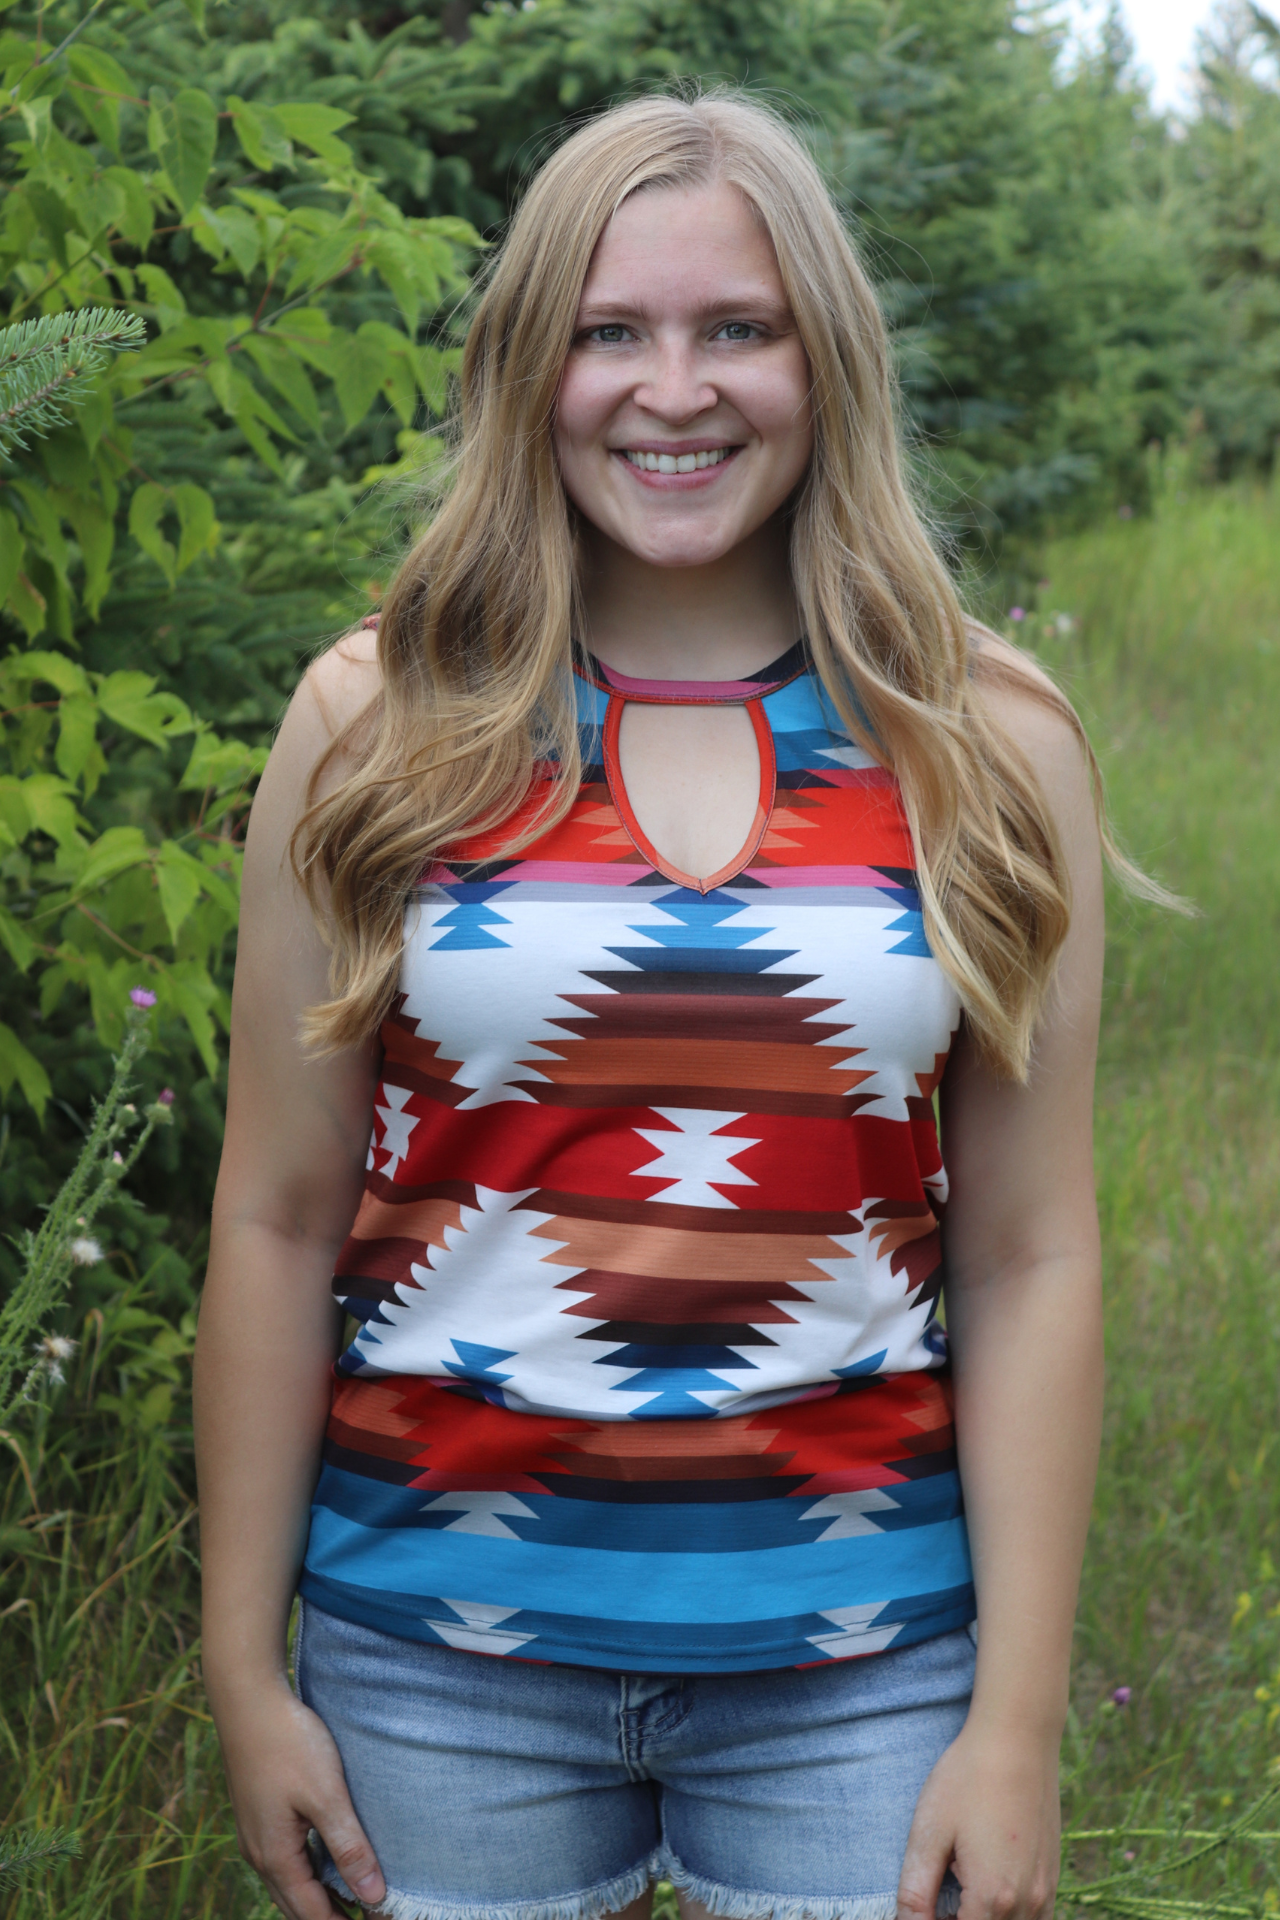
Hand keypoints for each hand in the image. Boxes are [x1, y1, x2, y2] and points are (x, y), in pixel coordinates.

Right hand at [213, 1680, 386, 1918]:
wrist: (247, 1701)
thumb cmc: (288, 1743)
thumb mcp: (326, 1795)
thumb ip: (349, 1847)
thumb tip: (373, 1897)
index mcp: (275, 1857)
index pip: (312, 1915)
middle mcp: (259, 1854)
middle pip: (296, 1907)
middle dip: (330, 1919)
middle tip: (369, 1918)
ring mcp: (254, 1835)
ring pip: (288, 1885)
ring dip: (317, 1898)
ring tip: (353, 1901)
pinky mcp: (257, 1815)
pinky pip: (283, 1861)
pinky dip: (307, 1874)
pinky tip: (326, 1861)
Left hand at [896, 1722, 1060, 1919]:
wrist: (1019, 1738)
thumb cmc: (968, 1778)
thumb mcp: (930, 1832)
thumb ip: (916, 1892)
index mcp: (992, 1898)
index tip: (922, 1910)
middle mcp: (1026, 1904)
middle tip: (936, 1904)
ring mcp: (1044, 1892)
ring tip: (959, 1900)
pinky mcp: (1052, 1876)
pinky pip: (1036, 1919)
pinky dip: (1012, 1918)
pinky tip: (987, 1894)